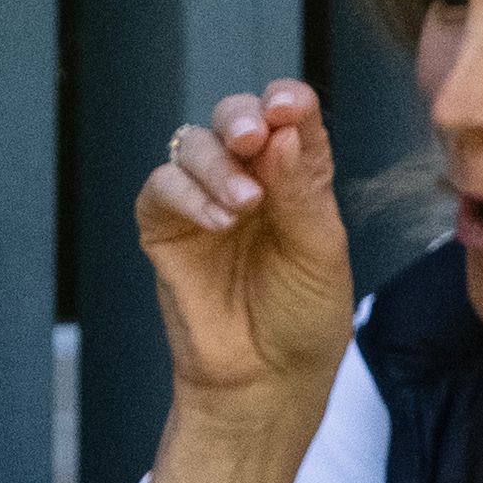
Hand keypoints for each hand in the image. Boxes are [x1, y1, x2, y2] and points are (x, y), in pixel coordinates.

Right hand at [135, 81, 354, 413]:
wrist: (265, 381)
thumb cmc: (303, 319)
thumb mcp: (320, 253)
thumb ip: (301, 192)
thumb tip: (281, 132)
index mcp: (297, 175)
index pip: (290, 117)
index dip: (287, 101)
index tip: (286, 107)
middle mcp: (249, 178)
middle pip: (235, 117)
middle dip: (240, 117)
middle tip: (252, 137)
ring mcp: (204, 200)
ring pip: (194, 145)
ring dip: (218, 165)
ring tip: (244, 205)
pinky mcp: (166, 228)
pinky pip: (162, 186)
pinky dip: (186, 192)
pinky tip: (218, 220)